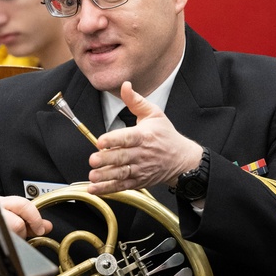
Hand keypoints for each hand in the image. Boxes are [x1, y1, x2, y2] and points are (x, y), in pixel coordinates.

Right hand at [0, 195, 51, 275]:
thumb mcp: (13, 222)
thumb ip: (31, 224)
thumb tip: (48, 226)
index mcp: (1, 202)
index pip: (22, 204)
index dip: (34, 218)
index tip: (40, 228)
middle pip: (17, 223)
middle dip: (23, 233)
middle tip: (20, 237)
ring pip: (7, 234)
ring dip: (13, 242)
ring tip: (10, 243)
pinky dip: (1, 251)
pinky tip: (1, 250)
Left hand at [87, 81, 202, 194]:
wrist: (182, 159)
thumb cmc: (166, 136)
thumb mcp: (154, 114)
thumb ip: (136, 100)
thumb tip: (125, 85)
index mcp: (144, 136)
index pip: (128, 138)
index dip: (114, 140)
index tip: (101, 141)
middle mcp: (142, 154)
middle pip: (122, 157)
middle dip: (106, 160)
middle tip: (93, 160)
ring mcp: (140, 169)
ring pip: (121, 174)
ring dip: (105, 176)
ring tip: (93, 176)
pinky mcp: (139, 181)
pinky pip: (122, 186)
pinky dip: (108, 189)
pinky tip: (95, 189)